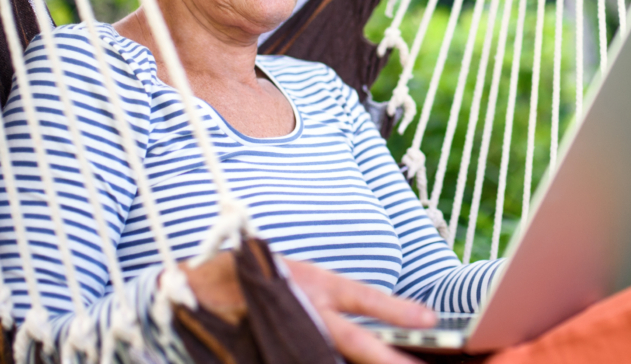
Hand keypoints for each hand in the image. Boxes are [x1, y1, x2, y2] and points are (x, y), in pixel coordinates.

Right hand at [175, 253, 434, 363]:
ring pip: (327, 357)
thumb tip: (381, 321)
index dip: (397, 310)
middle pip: (353, 340)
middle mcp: (304, 308)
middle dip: (386, 359)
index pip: (363, 298)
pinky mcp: (269, 351)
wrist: (201, 285)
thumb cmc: (258, 275)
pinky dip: (317, 361)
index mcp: (316, 284)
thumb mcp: (300, 276)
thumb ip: (333, 300)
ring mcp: (286, 331)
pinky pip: (298, 359)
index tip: (429, 320)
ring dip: (353, 363)